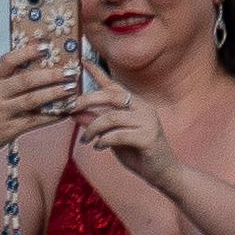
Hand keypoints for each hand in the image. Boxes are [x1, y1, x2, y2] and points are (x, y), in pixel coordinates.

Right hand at [0, 42, 78, 184]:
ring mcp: (0, 114)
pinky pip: (35, 121)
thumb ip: (0, 80)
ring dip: (55, 93)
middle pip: (26, 80)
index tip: (45, 47)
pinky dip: (53, 115)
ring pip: (34, 100)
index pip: (7, 61)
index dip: (27, 52)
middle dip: (52, 74)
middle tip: (71, 70)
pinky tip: (66, 111)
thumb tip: (31, 65)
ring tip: (72, 87)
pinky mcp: (8, 131)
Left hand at [73, 68, 180, 198]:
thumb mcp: (112, 137)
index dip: (98, 73)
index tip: (82, 61)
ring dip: (92, 129)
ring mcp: (147, 122)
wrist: (163, 174)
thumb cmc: (138, 154)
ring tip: (86, 140)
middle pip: (111, 96)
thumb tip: (75, 114)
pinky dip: (104, 141)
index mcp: (136, 105)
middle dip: (87, 100)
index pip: (114, 85)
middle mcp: (143, 108)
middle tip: (70, 109)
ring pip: (111, 117)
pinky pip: (118, 135)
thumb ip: (97, 124)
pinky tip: (99, 147)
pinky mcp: (148, 137)